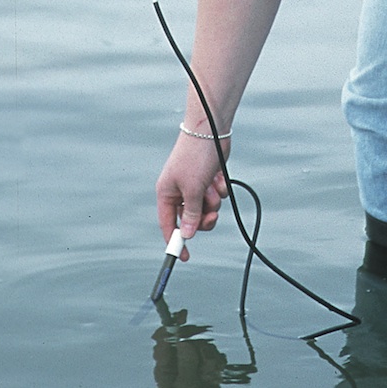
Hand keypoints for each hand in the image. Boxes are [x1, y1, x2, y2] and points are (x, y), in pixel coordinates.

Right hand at [156, 129, 230, 256]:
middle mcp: (179, 191)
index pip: (168, 224)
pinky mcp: (209, 179)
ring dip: (213, 202)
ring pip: (207, 209)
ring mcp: (195, 185)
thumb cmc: (195, 157)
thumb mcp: (192, 189)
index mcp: (167, 193)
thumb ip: (190, 214)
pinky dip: (219, 189)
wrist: (211, 130)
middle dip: (203, 219)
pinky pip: (216, 195)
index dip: (175, 241)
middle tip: (212, 216)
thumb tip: (186, 236)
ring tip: (213, 187)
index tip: (184, 257)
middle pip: (191, 220)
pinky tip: (218, 177)